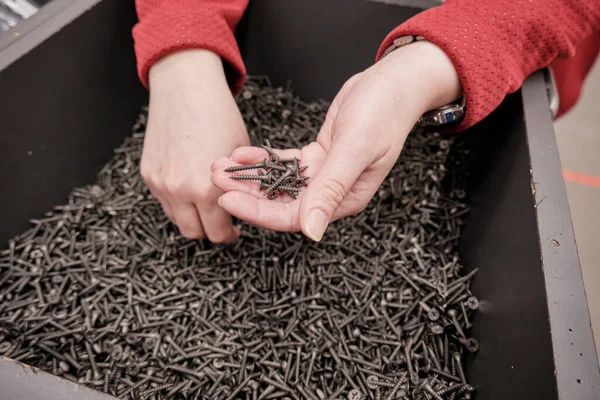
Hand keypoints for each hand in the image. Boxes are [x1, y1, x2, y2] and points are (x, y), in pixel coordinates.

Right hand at [141, 49, 248, 242]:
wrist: (186, 89)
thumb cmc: (220, 117)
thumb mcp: (240, 156)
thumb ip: (238, 187)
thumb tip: (240, 208)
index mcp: (208, 189)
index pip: (217, 233)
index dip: (229, 234)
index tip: (234, 229)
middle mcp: (180, 191)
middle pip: (195, 233)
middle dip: (210, 230)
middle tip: (221, 221)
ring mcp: (161, 184)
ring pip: (177, 220)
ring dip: (192, 217)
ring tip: (205, 203)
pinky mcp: (148, 175)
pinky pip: (164, 201)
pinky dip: (177, 201)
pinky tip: (190, 185)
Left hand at [212, 41, 460, 240]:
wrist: (394, 83)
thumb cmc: (385, 112)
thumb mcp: (356, 149)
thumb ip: (331, 189)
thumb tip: (312, 232)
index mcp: (345, 199)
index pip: (293, 217)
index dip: (257, 211)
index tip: (227, 198)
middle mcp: (332, 192)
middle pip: (280, 202)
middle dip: (245, 192)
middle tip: (214, 176)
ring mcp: (323, 174)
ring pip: (278, 183)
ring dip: (249, 175)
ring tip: (220, 163)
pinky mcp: (317, 156)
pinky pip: (283, 164)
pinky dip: (263, 160)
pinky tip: (242, 153)